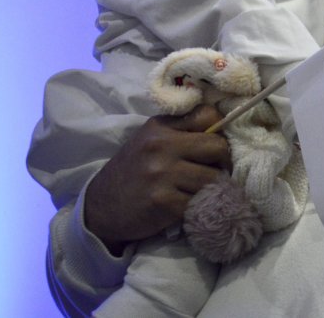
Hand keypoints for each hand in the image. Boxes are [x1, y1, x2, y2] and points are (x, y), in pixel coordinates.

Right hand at [84, 105, 230, 254]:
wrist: (100, 207)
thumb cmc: (132, 172)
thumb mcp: (150, 142)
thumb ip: (180, 132)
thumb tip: (223, 131)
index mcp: (159, 126)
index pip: (208, 115)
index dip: (220, 133)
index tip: (215, 150)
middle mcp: (160, 145)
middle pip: (218, 147)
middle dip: (223, 163)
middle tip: (216, 174)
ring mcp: (161, 174)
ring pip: (213, 179)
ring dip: (213, 189)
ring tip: (201, 193)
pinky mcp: (162, 201)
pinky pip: (199, 202)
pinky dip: (199, 208)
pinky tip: (187, 208)